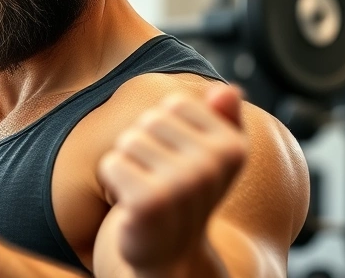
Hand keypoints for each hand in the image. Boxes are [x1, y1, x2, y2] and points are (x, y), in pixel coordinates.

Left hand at [97, 85, 247, 272]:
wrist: (172, 256)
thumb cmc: (188, 196)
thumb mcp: (214, 157)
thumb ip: (223, 119)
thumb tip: (228, 89)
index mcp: (232, 146)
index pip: (175, 104)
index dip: (166, 129)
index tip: (179, 160)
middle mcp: (213, 164)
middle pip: (149, 120)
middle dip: (144, 146)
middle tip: (160, 179)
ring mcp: (182, 183)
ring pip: (128, 141)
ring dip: (128, 165)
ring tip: (147, 191)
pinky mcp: (150, 201)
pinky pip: (111, 163)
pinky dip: (113, 182)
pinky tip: (131, 205)